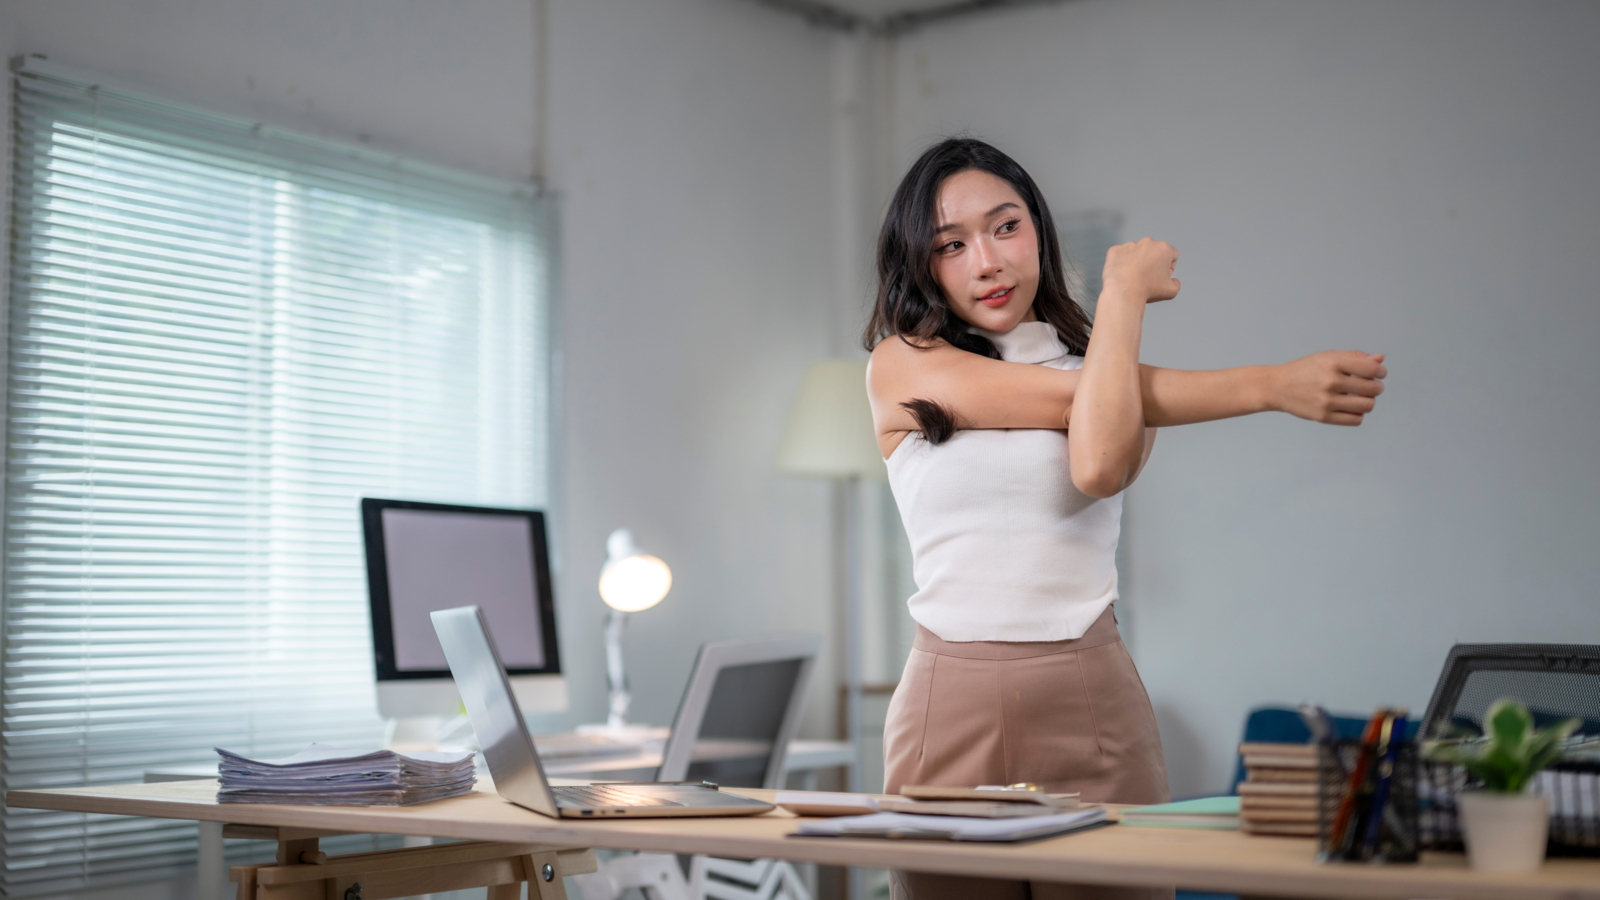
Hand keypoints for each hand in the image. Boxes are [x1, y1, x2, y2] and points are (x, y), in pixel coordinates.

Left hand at [1102, 237, 1180, 302]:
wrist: (1124, 292)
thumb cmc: (1149, 290)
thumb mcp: (1171, 291)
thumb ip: (1176, 283)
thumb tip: (1174, 281)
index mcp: (1164, 248)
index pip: (1172, 256)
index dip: (1169, 268)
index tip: (1162, 278)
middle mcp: (1147, 242)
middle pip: (1154, 252)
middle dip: (1152, 263)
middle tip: (1147, 279)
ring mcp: (1129, 245)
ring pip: (1136, 253)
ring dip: (1136, 262)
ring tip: (1133, 278)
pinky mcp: (1115, 250)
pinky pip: (1120, 256)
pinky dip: (1121, 264)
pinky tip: (1122, 275)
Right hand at [1269, 351, 1386, 424]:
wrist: (1277, 387)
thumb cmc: (1304, 370)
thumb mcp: (1327, 357)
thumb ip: (1355, 357)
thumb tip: (1380, 360)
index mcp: (1333, 363)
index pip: (1372, 369)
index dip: (1380, 372)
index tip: (1378, 373)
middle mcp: (1330, 382)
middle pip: (1373, 389)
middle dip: (1376, 387)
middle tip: (1368, 386)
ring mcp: (1327, 401)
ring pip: (1367, 406)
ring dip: (1368, 401)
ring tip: (1359, 397)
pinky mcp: (1323, 417)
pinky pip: (1356, 420)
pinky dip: (1358, 414)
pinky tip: (1349, 407)